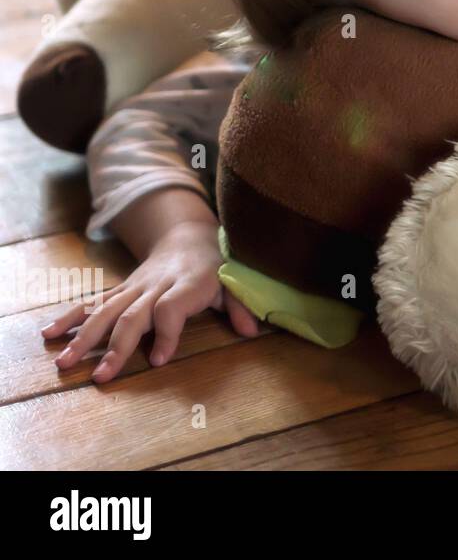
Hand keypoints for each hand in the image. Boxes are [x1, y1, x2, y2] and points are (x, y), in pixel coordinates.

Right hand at [41, 221, 260, 382]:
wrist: (188, 236)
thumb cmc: (214, 266)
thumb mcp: (233, 283)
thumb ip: (241, 306)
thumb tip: (252, 331)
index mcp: (186, 284)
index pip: (171, 308)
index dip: (165, 333)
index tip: (158, 360)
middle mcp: (156, 285)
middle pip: (132, 315)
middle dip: (116, 347)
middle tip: (101, 376)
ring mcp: (134, 287)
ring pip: (105, 310)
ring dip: (83, 337)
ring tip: (64, 362)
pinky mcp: (121, 288)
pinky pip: (93, 303)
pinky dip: (71, 317)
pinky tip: (49, 334)